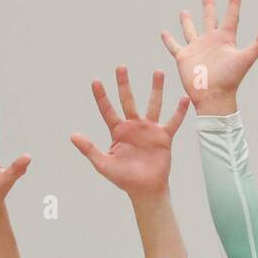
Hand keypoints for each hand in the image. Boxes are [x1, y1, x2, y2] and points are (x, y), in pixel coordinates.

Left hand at [70, 67, 188, 197]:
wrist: (145, 190)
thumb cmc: (124, 179)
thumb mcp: (104, 164)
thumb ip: (89, 149)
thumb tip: (72, 135)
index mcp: (118, 131)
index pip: (107, 110)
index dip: (101, 97)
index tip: (95, 81)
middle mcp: (133, 126)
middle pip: (128, 100)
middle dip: (124, 84)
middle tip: (120, 67)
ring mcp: (149, 130)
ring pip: (153, 104)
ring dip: (156, 89)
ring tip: (157, 72)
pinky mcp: (163, 137)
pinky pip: (173, 121)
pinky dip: (179, 111)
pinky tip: (184, 98)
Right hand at [161, 0, 257, 114]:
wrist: (214, 98)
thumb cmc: (231, 80)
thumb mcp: (246, 59)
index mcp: (225, 39)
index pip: (231, 16)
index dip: (234, 3)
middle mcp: (210, 41)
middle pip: (209, 19)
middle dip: (209, 6)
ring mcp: (196, 49)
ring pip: (190, 30)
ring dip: (187, 21)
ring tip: (184, 11)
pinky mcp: (184, 58)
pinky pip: (174, 46)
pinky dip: (169, 40)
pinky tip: (164, 33)